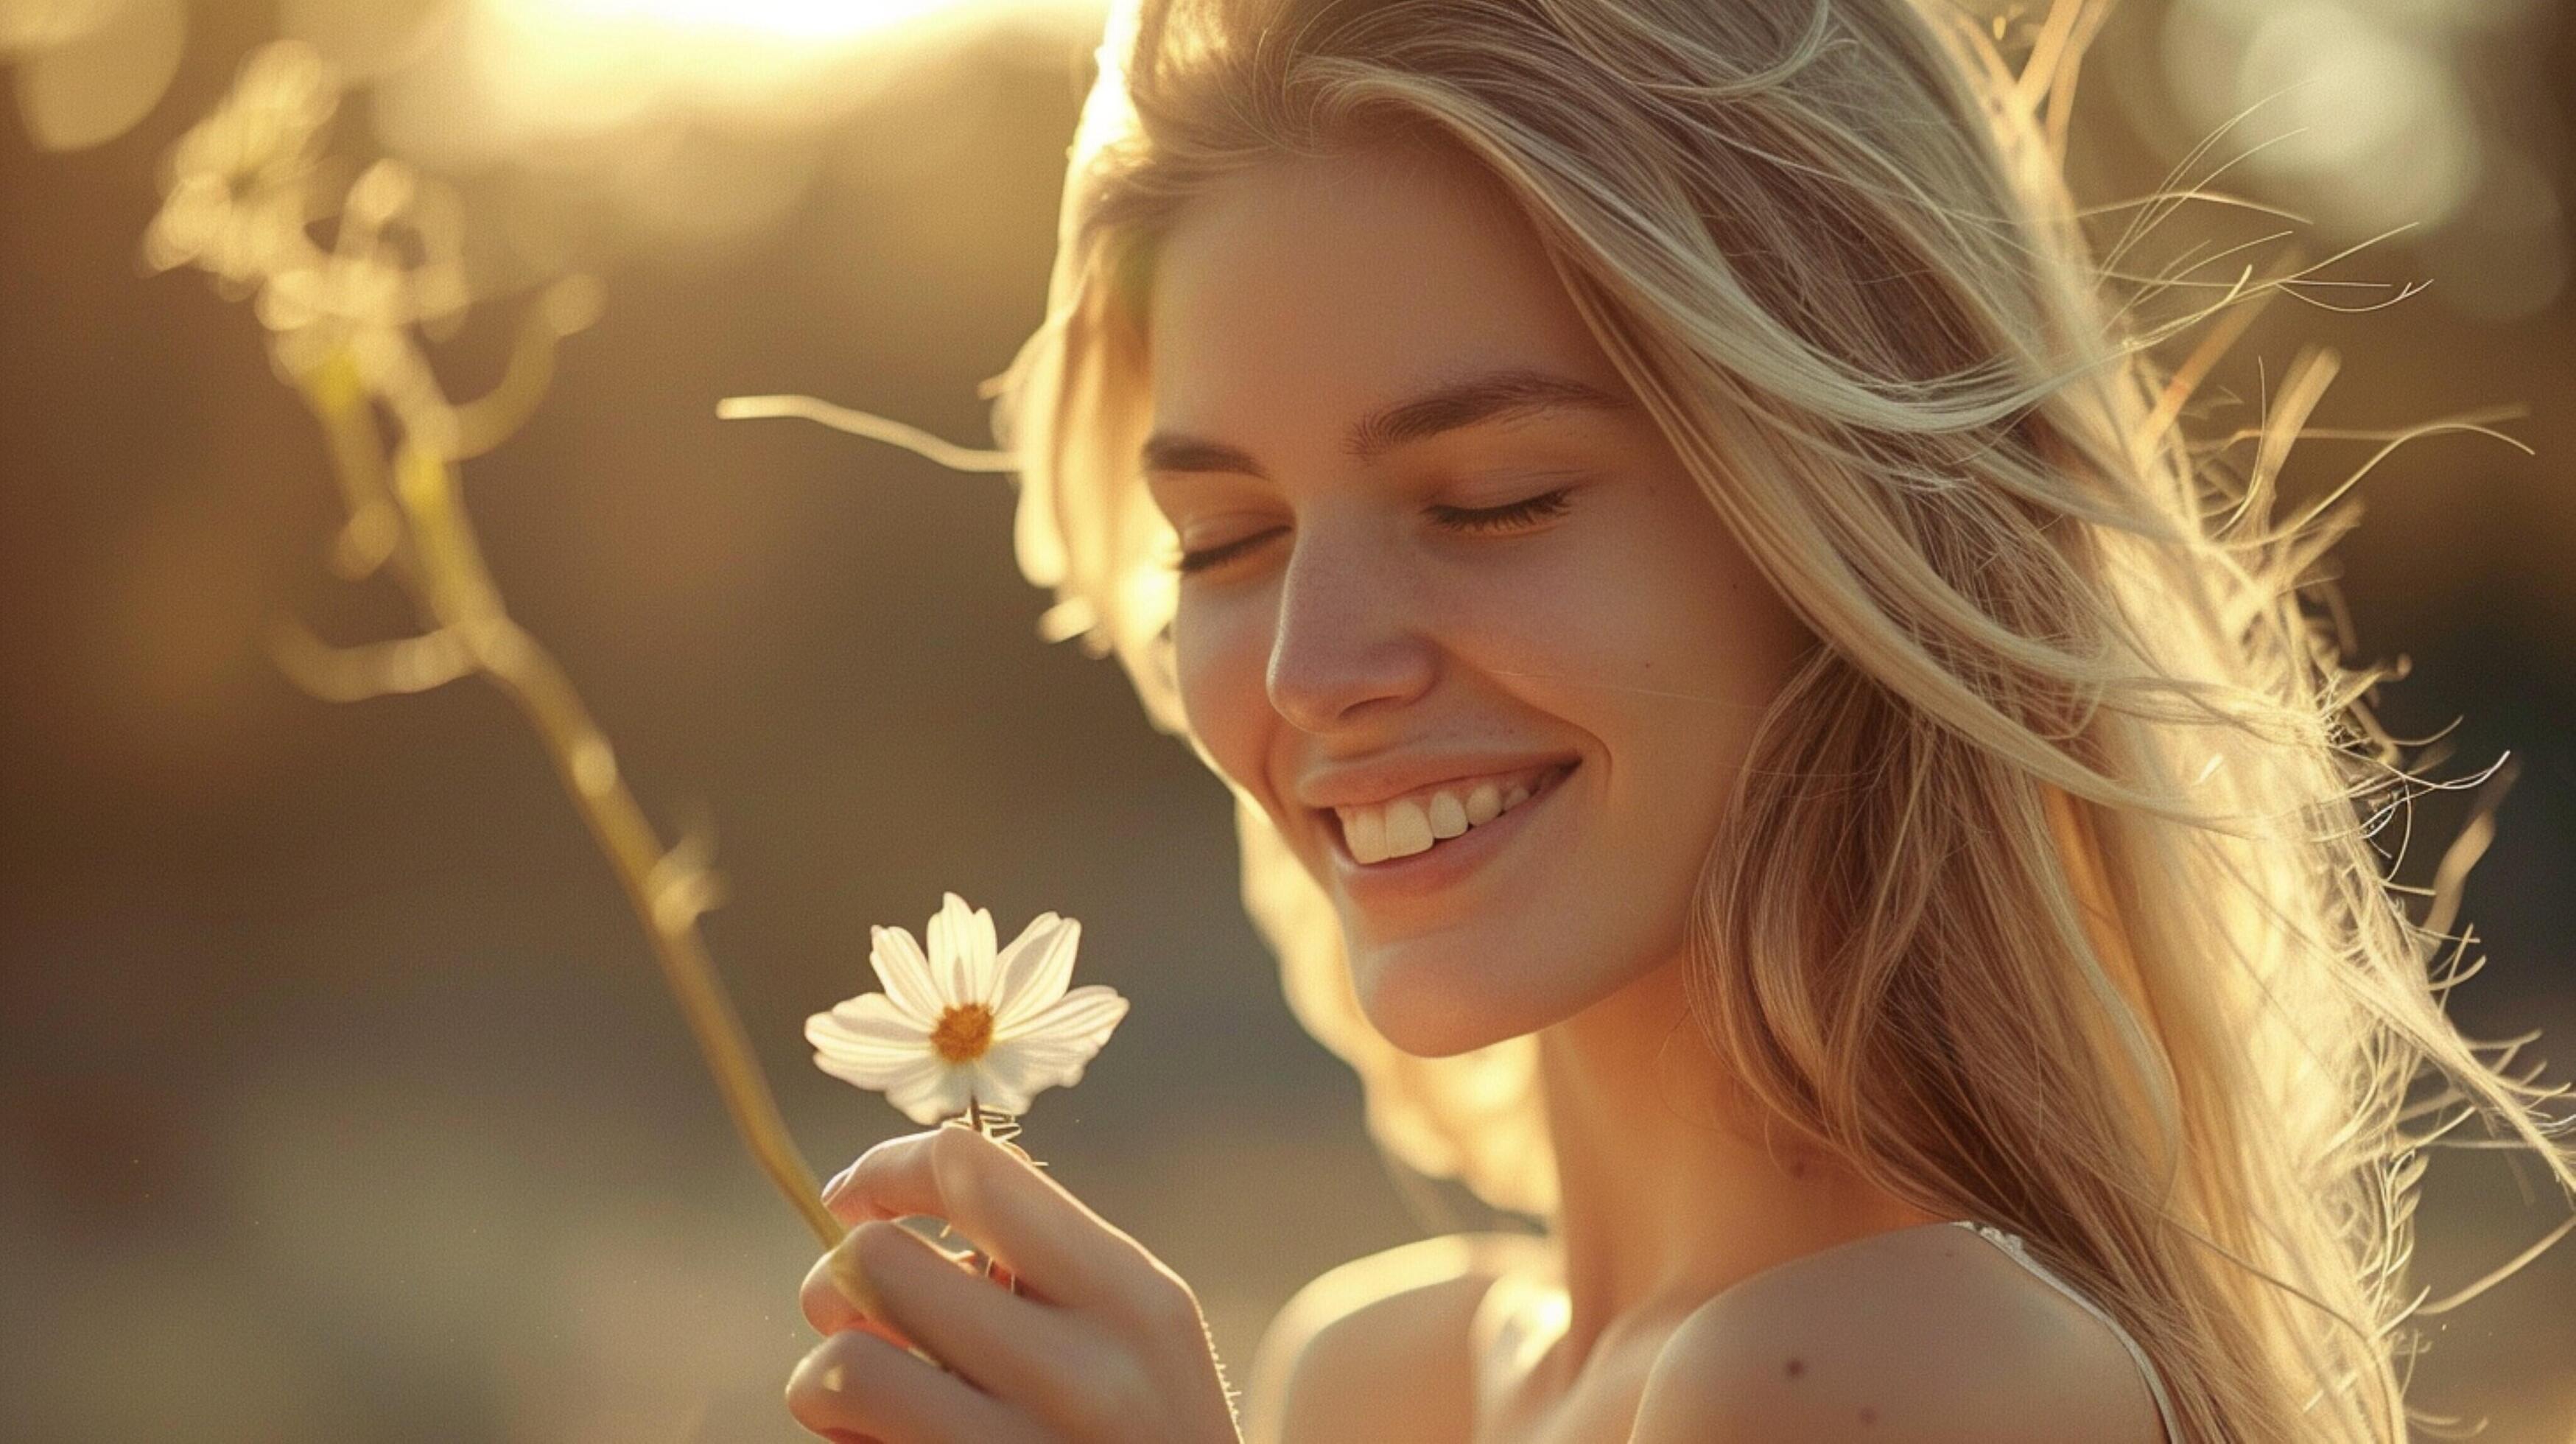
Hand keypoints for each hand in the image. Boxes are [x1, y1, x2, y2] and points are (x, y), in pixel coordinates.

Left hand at [787, 1124, 1241, 1442]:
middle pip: (879, 1261)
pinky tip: (881, 1442)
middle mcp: (1082, 1372)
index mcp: (1129, 1294)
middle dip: (838, 1282)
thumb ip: (1044, 1262)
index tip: (854, 1198)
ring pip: (842, 1364)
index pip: (971, 1172)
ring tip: (861, 1389)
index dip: (886, 1169)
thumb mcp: (1137, 1330)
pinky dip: (841, 1438)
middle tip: (855, 1313)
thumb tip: (885, 1210)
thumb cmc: (1146, 1432)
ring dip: (825, 1372)